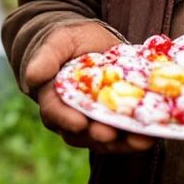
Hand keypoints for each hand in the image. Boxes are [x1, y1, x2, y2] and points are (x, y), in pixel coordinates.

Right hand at [25, 22, 155, 153]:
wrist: (88, 43)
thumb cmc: (68, 41)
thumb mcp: (58, 42)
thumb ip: (46, 58)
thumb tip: (32, 76)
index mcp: (52, 97)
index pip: (54, 112)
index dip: (66, 119)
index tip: (79, 123)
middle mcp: (70, 115)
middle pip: (81, 133)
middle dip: (97, 135)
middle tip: (111, 133)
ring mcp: (93, 122)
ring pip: (104, 140)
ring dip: (122, 143)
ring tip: (140, 139)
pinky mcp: (115, 122)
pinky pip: (124, 135)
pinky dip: (137, 137)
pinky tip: (152, 135)